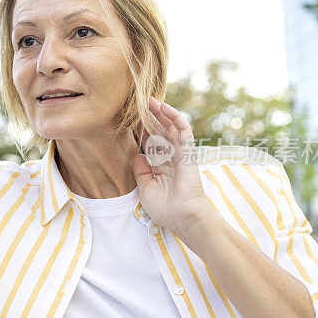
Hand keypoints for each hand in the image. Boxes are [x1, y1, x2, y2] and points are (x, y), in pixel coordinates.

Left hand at [132, 97, 212, 237]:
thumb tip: (138, 155)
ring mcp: (180, 153)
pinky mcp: (189, 151)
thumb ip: (141, 172)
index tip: (128, 119)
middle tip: (137, 102)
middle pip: (158, 132)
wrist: (184, 218)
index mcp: (161, 167)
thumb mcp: (146, 189)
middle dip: (149, 118)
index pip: (149, 144)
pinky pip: (183, 130)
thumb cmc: (166, 209)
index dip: (140, 131)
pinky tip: (164, 107)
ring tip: (149, 99)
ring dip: (160, 113)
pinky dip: (174, 117)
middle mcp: (170, 158)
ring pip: (170, 127)